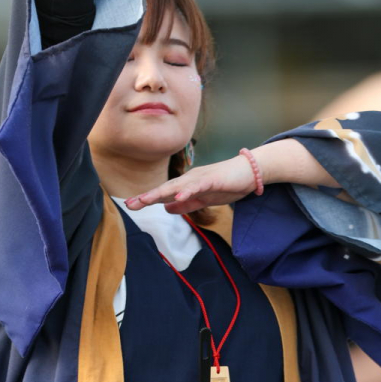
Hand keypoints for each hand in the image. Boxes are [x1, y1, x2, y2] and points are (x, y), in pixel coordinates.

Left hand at [124, 154, 257, 214]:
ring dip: (160, 193)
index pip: (164, 193)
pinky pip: (197, 186)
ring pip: (177, 186)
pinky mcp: (213, 179)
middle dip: (147, 196)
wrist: (250, 172)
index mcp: (187, 185)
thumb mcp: (203, 199)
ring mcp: (200, 178)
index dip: (148, 199)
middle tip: (130, 205)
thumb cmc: (227, 184)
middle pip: (165, 189)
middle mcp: (190, 179)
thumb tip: (167, 208)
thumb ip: (186, 204)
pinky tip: (176, 197)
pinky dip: (186, 191)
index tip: (131, 206)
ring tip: (146, 200)